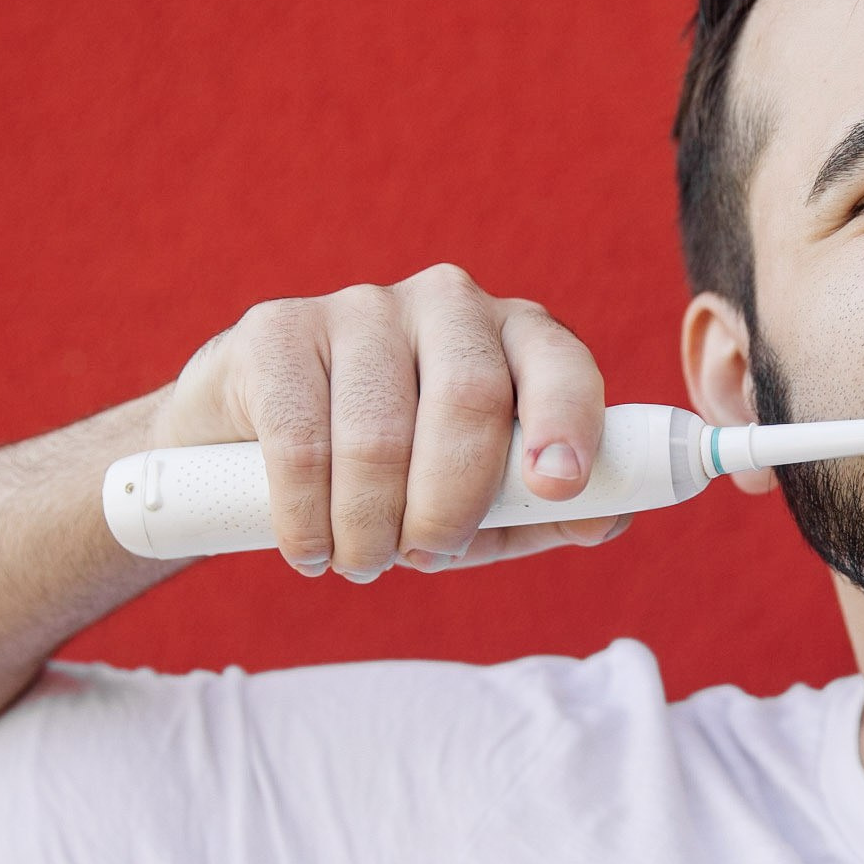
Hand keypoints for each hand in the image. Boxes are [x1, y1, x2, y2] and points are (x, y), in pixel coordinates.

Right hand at [154, 265, 619, 579]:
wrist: (260, 447)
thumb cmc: (401, 478)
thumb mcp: (484, 504)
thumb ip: (544, 512)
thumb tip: (603, 520)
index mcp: (516, 338)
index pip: (560, 362)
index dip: (567, 420)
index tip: (558, 486)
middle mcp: (447, 303)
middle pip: (469, 396)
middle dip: (450, 504)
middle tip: (423, 555)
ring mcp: (360, 306)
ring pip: (379, 433)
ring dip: (370, 526)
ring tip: (360, 560)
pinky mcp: (277, 329)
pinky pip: (301, 440)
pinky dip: (307, 517)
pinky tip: (308, 547)